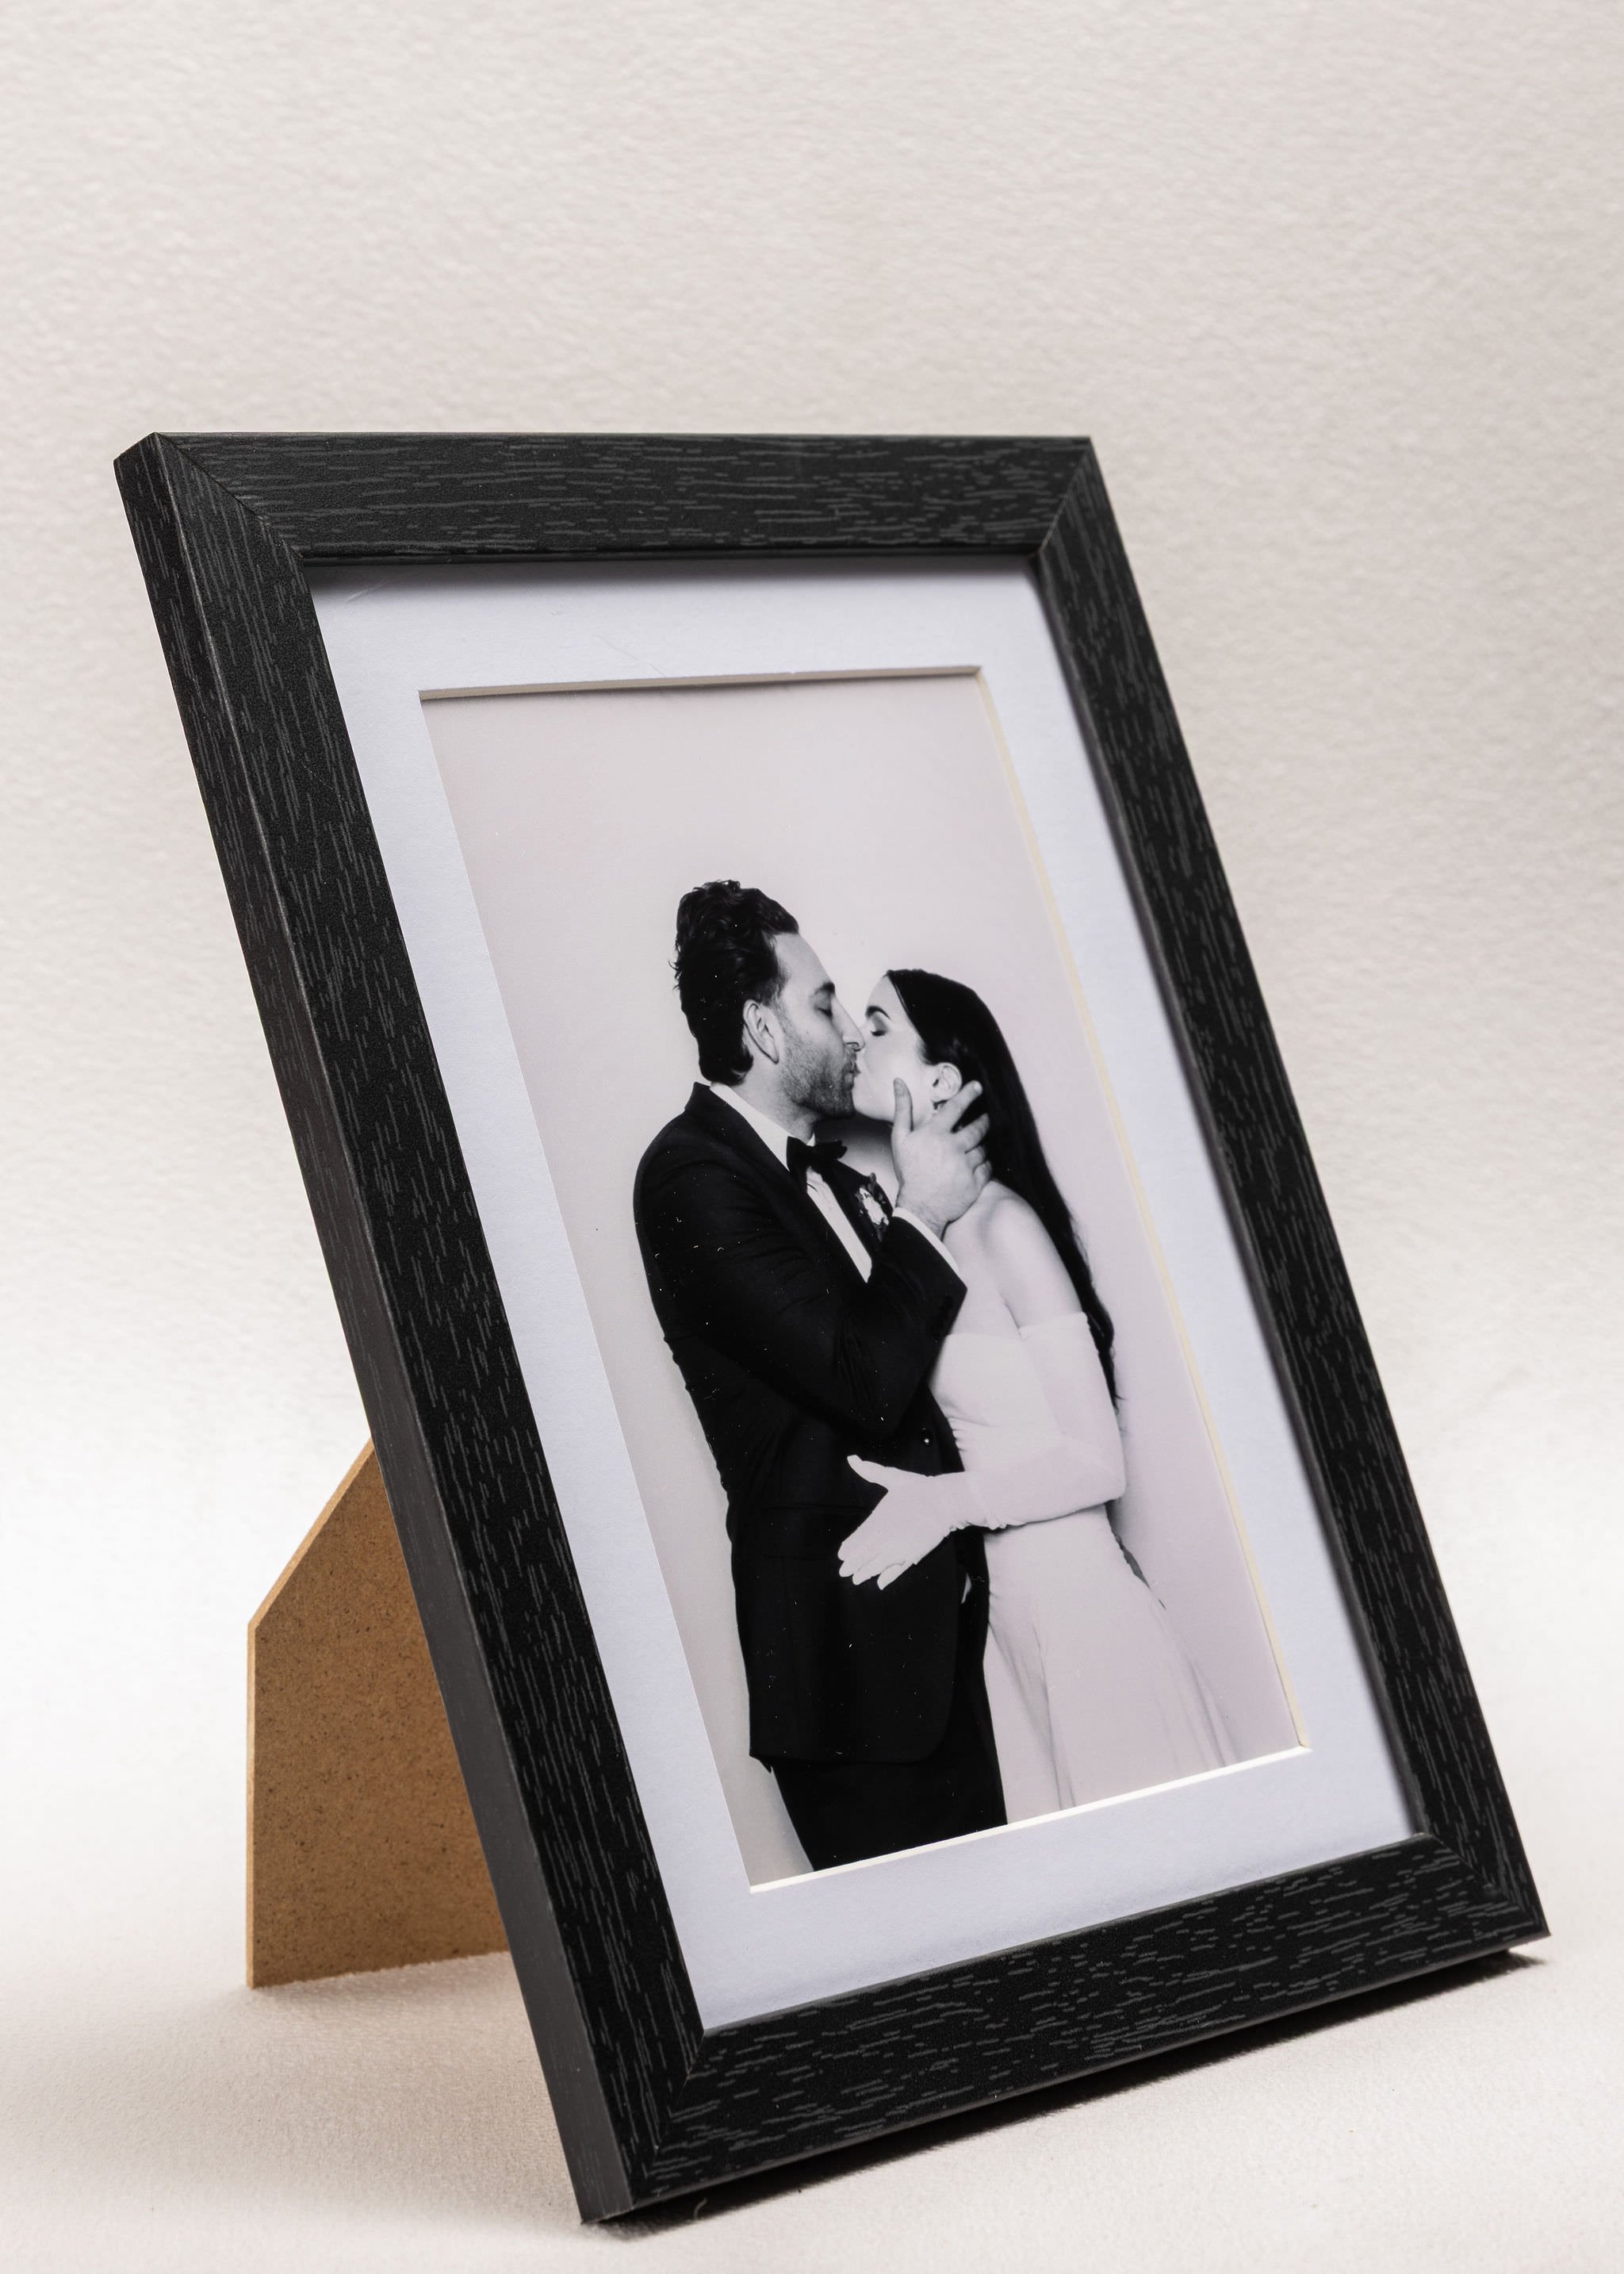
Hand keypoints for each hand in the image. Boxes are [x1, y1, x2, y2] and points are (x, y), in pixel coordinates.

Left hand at [839, 1456, 962, 1588]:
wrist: (945, 1501)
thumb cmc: (919, 1488)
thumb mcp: (893, 1478)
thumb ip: (870, 1471)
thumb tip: (852, 1459)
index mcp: (879, 1519)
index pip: (859, 1538)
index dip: (849, 1548)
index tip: (841, 1555)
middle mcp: (887, 1537)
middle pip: (866, 1555)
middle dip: (854, 1564)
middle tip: (844, 1573)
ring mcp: (900, 1548)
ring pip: (879, 1564)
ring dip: (867, 1573)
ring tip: (857, 1579)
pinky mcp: (914, 1554)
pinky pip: (898, 1569)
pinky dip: (889, 1577)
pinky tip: (881, 1584)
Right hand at [890, 1080, 989, 1236]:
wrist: (920, 1208)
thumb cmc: (909, 1173)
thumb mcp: (900, 1139)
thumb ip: (903, 1110)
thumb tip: (899, 1083)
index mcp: (935, 1134)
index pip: (956, 1107)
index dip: (969, 1094)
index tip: (978, 1087)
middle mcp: (953, 1147)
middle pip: (978, 1127)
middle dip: (984, 1121)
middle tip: (986, 1117)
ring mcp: (966, 1165)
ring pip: (983, 1148)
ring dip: (982, 1144)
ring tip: (977, 1145)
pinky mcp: (975, 1182)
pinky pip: (988, 1167)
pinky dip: (985, 1163)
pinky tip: (978, 1164)